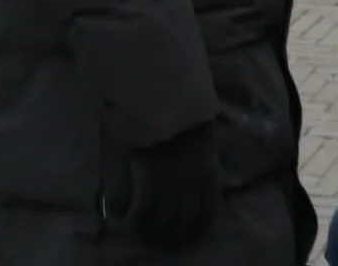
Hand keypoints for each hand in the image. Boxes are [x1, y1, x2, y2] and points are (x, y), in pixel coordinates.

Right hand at [126, 121, 223, 247]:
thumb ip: (203, 159)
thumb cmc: (185, 111)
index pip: (209, 212)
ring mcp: (172, 187)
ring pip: (163, 222)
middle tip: (160, 238)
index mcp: (210, 173)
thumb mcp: (204, 137)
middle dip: (173, 235)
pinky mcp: (149, 183)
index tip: (188, 231)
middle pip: (185, 223)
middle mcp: (194, 185)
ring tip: (140, 233)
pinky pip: (142, 213)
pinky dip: (134, 221)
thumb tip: (201, 170)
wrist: (168, 98)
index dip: (199, 227)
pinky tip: (126, 222)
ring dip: (151, 232)